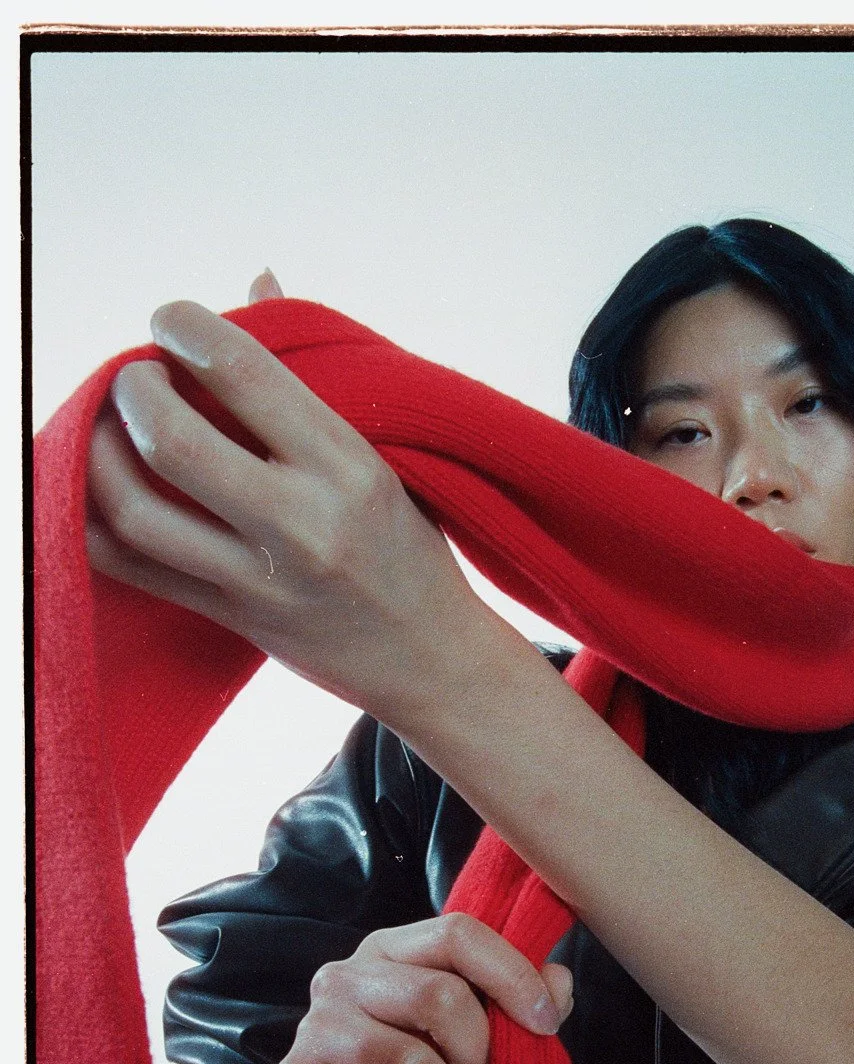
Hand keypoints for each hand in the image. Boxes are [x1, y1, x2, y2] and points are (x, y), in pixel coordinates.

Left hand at [84, 277, 480, 719]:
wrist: (432, 661)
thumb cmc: (410, 548)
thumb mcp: (386, 457)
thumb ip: (318, 374)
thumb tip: (259, 281)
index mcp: (348, 468)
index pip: (245, 375)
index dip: (187, 329)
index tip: (169, 319)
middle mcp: (302, 525)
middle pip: (174, 442)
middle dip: (132, 391)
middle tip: (134, 377)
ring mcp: (260, 579)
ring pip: (137, 511)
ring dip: (98, 455)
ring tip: (107, 429)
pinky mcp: (231, 617)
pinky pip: (132, 567)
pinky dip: (92, 519)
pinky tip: (99, 485)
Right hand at [271, 914, 573, 1063]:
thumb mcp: (476, 1036)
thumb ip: (520, 1002)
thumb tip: (559, 980)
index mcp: (392, 949)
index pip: (458, 933)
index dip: (511, 975)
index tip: (545, 1023)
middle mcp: (345, 976)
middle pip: (437, 995)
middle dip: (476, 1050)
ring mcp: (314, 1027)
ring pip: (406, 1060)